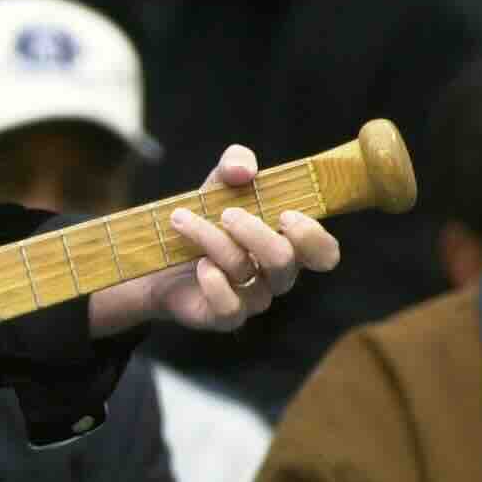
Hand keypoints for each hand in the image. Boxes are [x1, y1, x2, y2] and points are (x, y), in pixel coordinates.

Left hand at [91, 144, 341, 335]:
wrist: (158, 256)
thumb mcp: (219, 184)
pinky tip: (199, 265)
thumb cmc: (204, 219)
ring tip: (182, 219)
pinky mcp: (224, 316)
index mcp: (286, 244)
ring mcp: (252, 298)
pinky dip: (214, 283)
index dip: (313, 238)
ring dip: (213, 241)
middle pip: (283, 261)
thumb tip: (243, 169)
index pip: (324, 253)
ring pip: (246, 273)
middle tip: (226, 213)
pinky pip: (230, 307)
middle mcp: (274, 275)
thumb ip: (235, 165)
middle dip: (255, 233)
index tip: (286, 215)